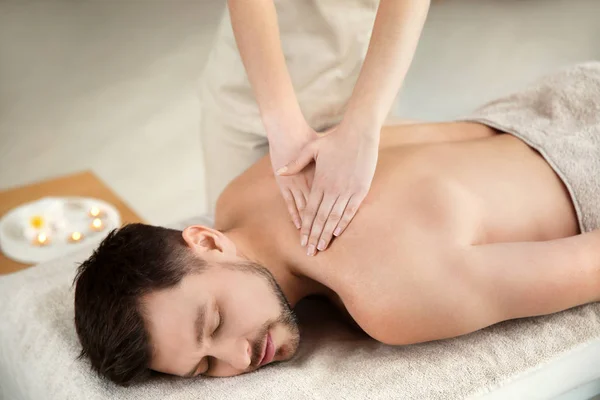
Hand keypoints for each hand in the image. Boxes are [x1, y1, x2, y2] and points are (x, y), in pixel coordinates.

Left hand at [277, 122, 378, 255]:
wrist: (359, 132)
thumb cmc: (334, 139)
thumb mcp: (311, 148)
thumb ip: (296, 162)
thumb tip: (280, 172)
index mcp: (320, 182)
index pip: (310, 211)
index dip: (305, 227)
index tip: (301, 240)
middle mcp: (333, 189)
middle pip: (321, 218)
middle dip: (314, 236)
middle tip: (310, 252)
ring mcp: (348, 190)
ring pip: (335, 217)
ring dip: (328, 233)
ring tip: (322, 247)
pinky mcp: (360, 189)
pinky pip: (351, 209)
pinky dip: (344, 222)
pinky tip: (338, 232)